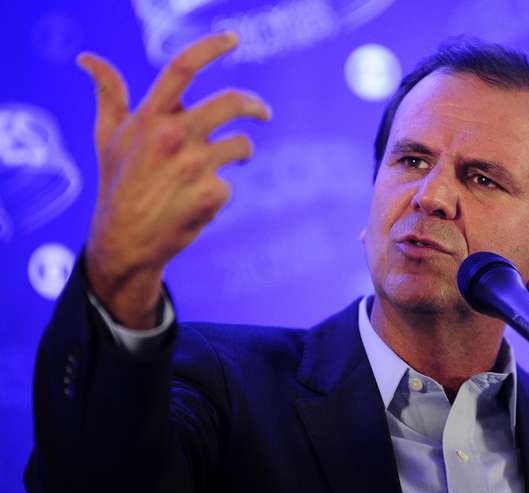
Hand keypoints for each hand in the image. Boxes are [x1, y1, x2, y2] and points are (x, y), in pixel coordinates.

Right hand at [78, 32, 270, 328]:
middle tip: (264, 113)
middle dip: (256, 105)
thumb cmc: (117, 184)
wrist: (125, 241)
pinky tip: (196, 204)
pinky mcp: (212, 194)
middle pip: (231, 103)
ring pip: (240, 146)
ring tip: (226, 166)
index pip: (182, 68)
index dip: (211, 47)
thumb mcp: (108, 137)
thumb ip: (109, 95)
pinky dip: (218, 192)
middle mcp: (173, 136)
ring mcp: (194, 166)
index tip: (234, 38)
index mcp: (149, 117)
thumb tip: (88, 59)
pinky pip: (230, 184)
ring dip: (240, 155)